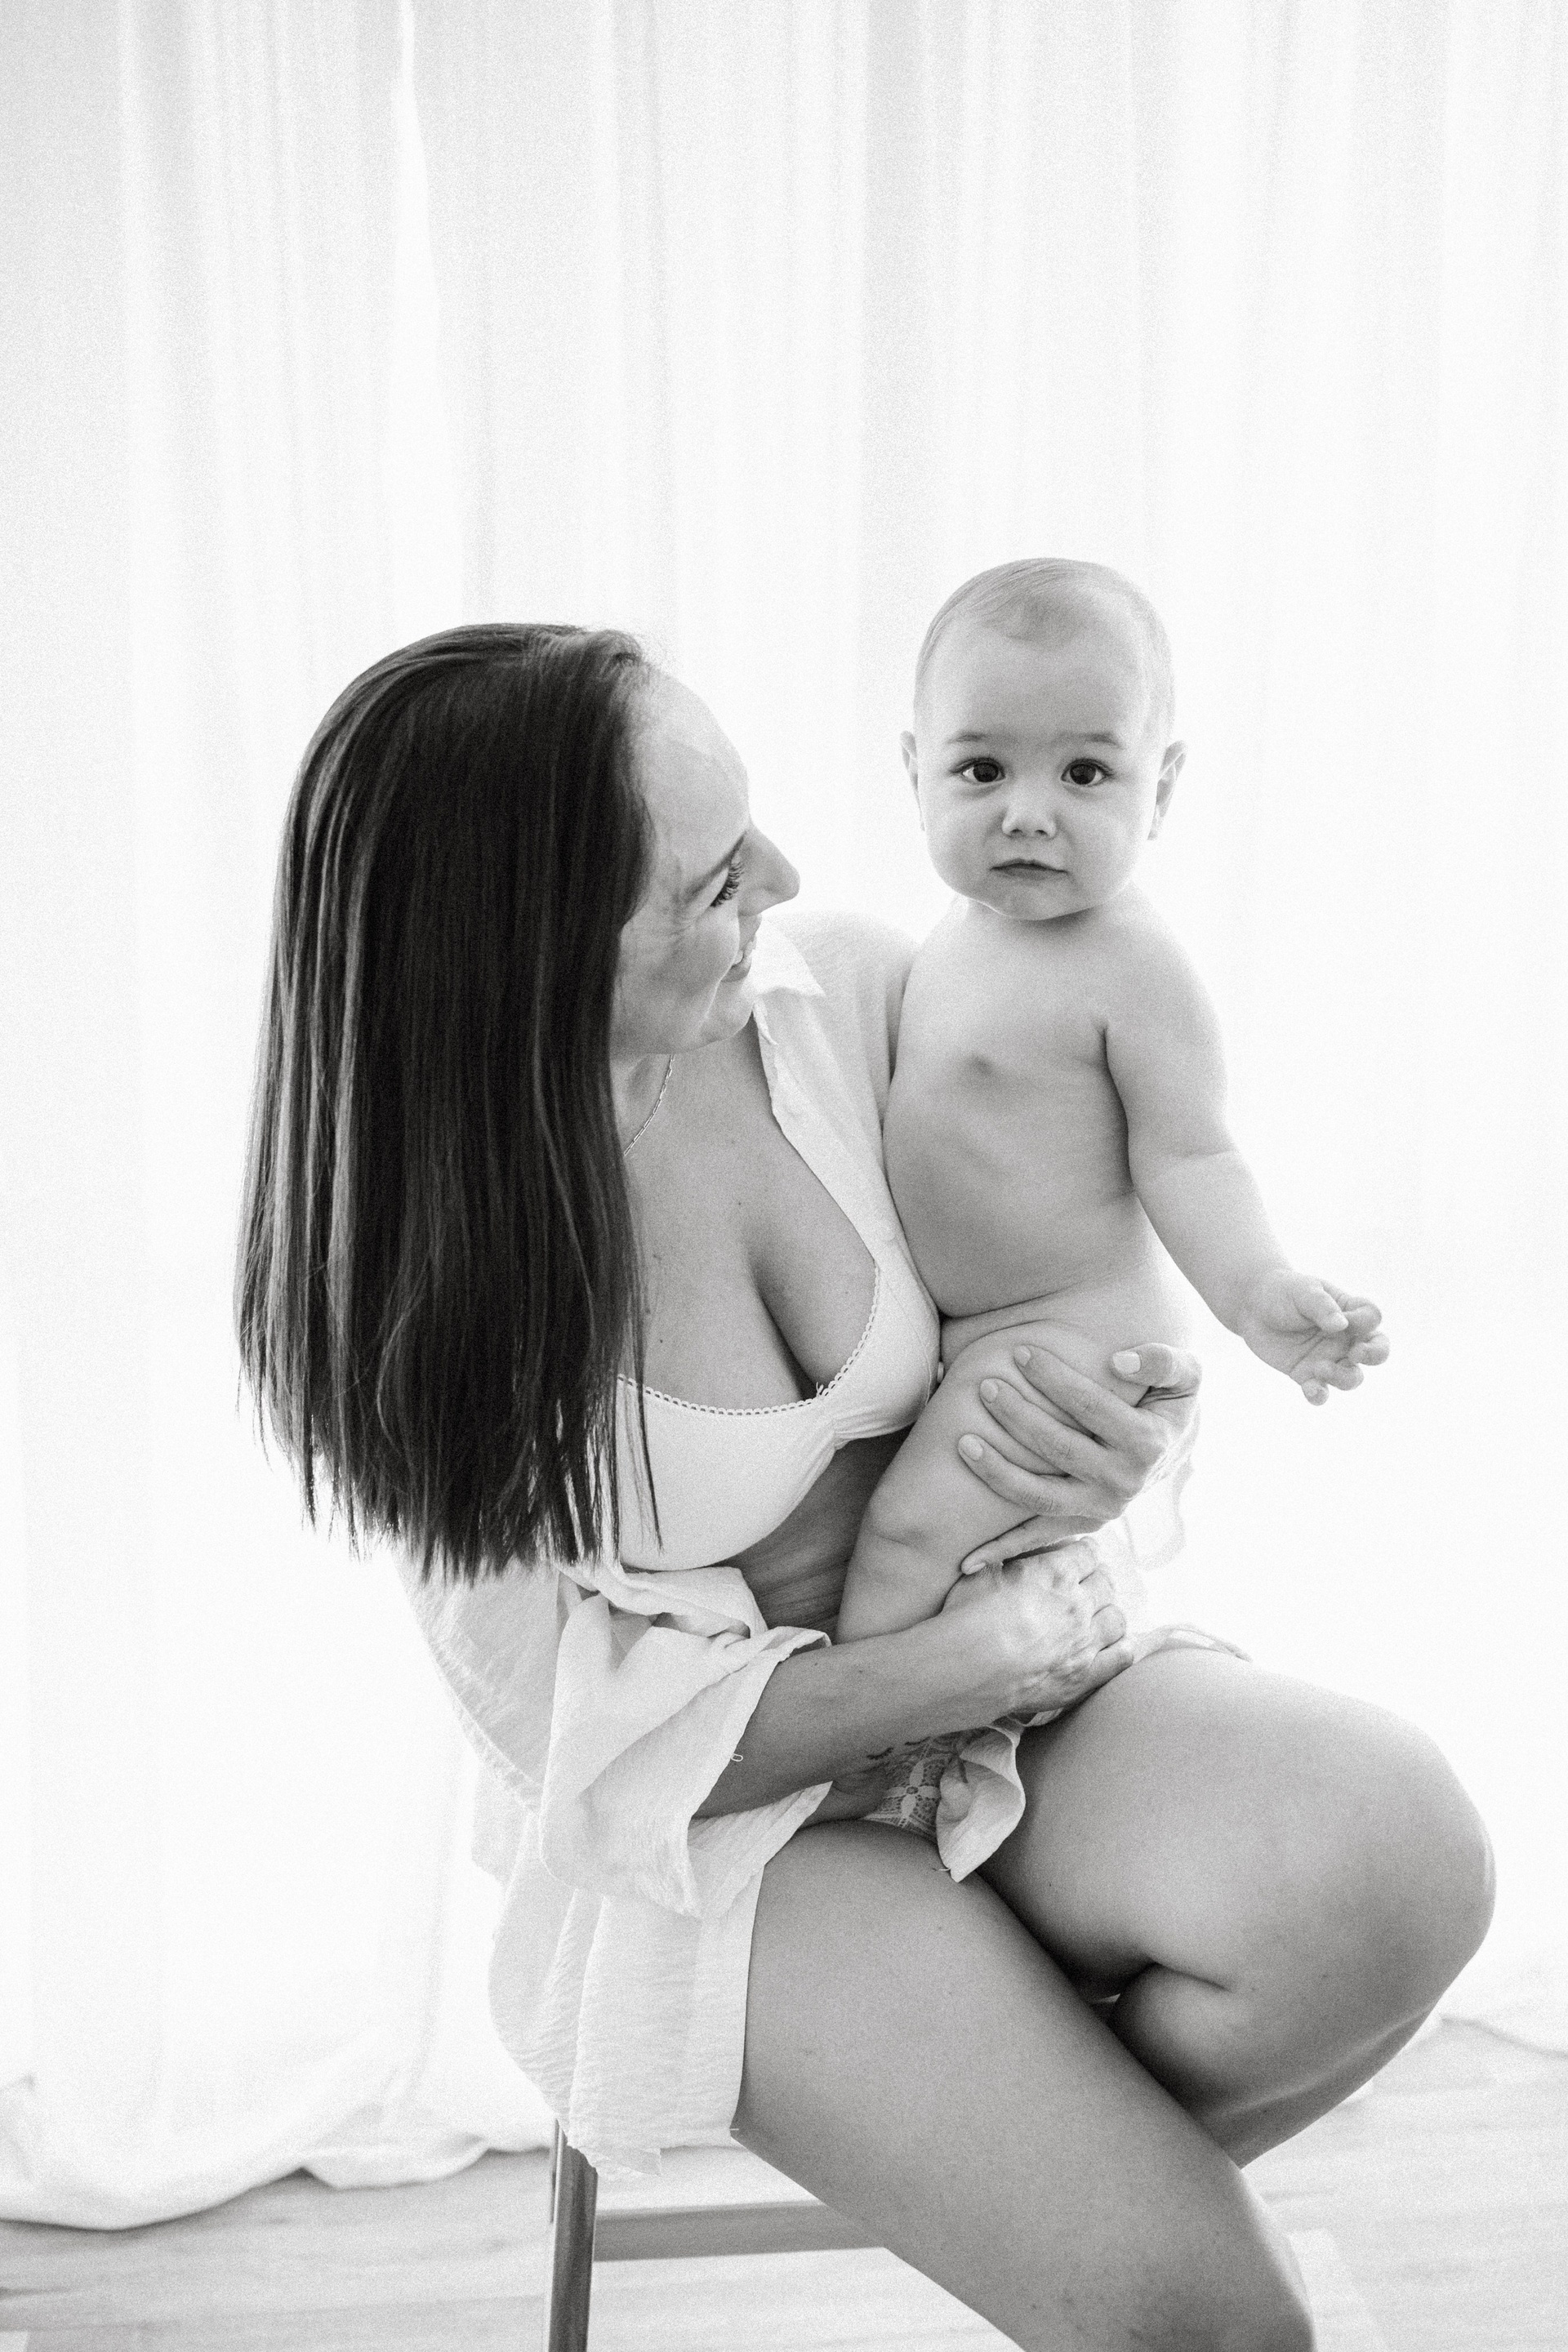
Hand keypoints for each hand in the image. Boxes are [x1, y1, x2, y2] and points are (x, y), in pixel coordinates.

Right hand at [939, 1541, 1133, 1719]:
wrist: (968, 1670)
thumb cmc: (968, 1617)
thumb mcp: (981, 1572)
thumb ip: (1005, 1558)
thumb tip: (1010, 1550)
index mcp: (1055, 1573)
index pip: (1087, 1553)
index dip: (1083, 1552)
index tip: (1080, 1554)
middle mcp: (1077, 1605)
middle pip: (1106, 1583)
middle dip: (1098, 1579)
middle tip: (1088, 1583)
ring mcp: (1085, 1642)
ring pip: (1117, 1618)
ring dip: (1108, 1611)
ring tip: (1097, 1614)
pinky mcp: (1085, 1676)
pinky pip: (1123, 1656)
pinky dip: (1126, 1646)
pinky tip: (1120, 1643)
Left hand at [954, 1342, 1200, 1575]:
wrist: (1174, 1449)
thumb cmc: (1169, 1403)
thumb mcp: (1187, 1375)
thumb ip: (1163, 1361)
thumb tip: (1119, 1361)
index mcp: (1147, 1443)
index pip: (1090, 1406)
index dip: (1053, 1378)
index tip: (1019, 1351)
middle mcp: (1123, 1483)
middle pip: (1058, 1448)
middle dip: (1017, 1416)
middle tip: (985, 1386)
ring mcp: (1100, 1510)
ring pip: (1039, 1496)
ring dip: (997, 1471)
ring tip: (962, 1441)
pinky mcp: (1082, 1525)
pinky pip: (1037, 1536)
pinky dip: (1002, 1547)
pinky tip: (966, 1558)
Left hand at [1234, 1270, 1388, 1404]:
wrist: (1252, 1306)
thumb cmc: (1283, 1292)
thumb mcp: (1303, 1291)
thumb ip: (1322, 1306)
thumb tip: (1341, 1325)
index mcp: (1349, 1312)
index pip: (1373, 1318)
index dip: (1364, 1322)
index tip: (1343, 1319)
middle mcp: (1344, 1338)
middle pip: (1377, 1351)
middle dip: (1374, 1355)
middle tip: (1356, 1354)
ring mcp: (1328, 1358)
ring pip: (1351, 1377)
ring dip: (1342, 1377)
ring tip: (1320, 1368)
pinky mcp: (1307, 1374)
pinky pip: (1320, 1391)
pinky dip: (1319, 1395)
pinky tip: (1312, 1391)